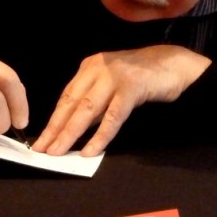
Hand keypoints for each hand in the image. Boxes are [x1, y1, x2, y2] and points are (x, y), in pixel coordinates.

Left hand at [32, 45, 210, 156]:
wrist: (175, 64)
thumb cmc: (143, 77)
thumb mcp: (112, 87)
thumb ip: (95, 103)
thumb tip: (73, 129)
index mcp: (90, 67)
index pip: (65, 97)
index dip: (53, 120)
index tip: (42, 140)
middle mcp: (98, 68)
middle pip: (71, 103)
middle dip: (55, 129)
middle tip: (42, 150)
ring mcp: (114, 76)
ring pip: (86, 110)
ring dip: (70, 133)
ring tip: (58, 152)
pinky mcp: (131, 87)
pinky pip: (112, 117)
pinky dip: (99, 136)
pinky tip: (90, 150)